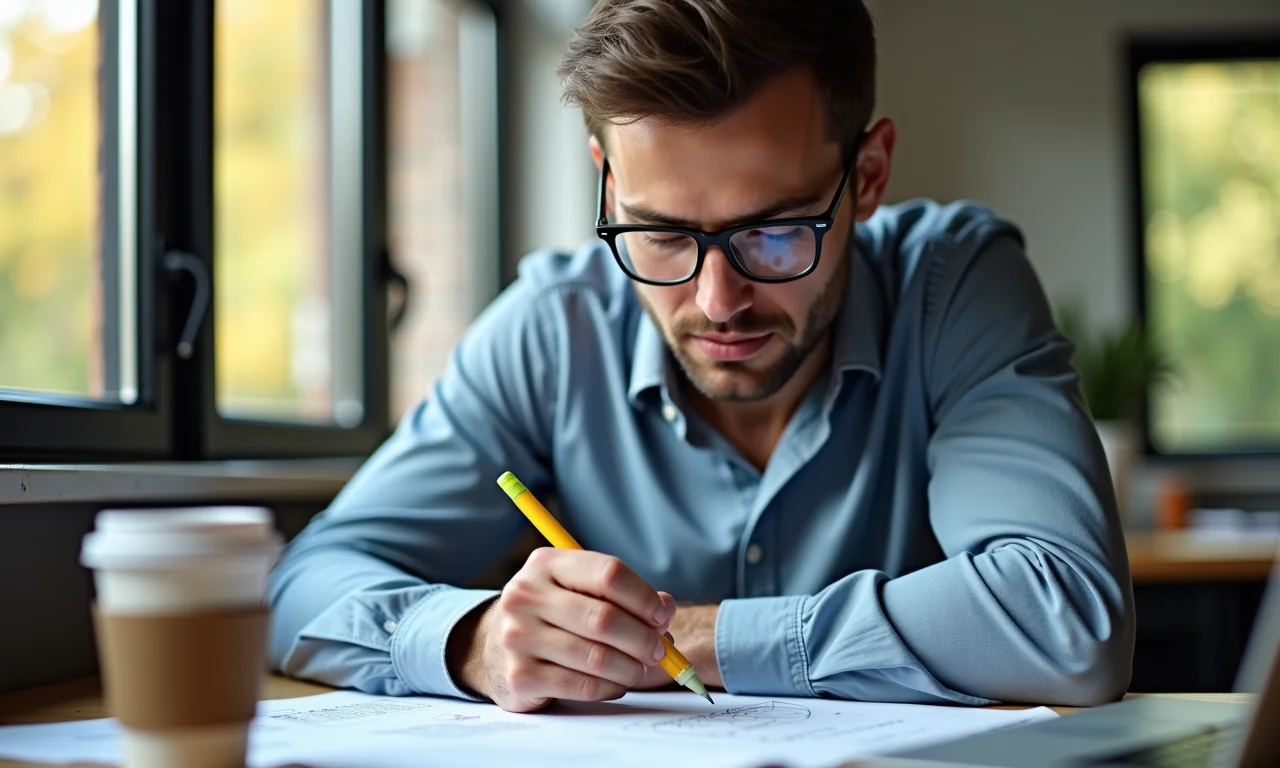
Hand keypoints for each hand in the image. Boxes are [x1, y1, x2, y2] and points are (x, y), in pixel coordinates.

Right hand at [448, 547, 676, 711]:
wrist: (491, 647)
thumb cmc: (550, 614)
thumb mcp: (577, 589)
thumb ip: (621, 594)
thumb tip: (665, 609)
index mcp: (546, 564)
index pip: (608, 573)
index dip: (644, 596)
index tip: (662, 615)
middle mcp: (526, 595)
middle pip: (604, 618)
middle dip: (642, 639)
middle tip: (660, 651)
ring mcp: (518, 636)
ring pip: (596, 657)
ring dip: (631, 668)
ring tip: (640, 669)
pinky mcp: (520, 675)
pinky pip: (582, 685)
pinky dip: (610, 688)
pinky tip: (617, 684)